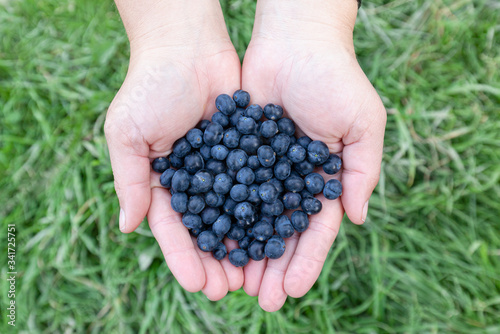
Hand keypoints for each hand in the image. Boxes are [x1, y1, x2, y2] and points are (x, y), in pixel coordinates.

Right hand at [105, 1, 243, 299]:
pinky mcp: (247, 152)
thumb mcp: (128, 133)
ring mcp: (222, 168)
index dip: (184, 258)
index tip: (199, 284)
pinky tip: (276, 232)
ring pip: (235, 214)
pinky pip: (257, 185)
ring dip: (244, 245)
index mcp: (162, 182)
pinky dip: (265, 209)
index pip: (173, 230)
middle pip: (207, 230)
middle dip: (217, 261)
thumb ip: (128, 179)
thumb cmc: (150, 87)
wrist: (187, 46)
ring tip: (256, 273)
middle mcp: (194, 181)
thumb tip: (127, 227)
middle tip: (232, 289)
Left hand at [241, 0, 386, 310]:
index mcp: (323, 180)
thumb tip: (357, 219)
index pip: (315, 231)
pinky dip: (220, 215)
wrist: (295, 41)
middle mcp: (292, 180)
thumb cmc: (336, 79)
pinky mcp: (236, 152)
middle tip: (259, 300)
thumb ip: (362, 170)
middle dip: (272, 267)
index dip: (305, 261)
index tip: (290, 290)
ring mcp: (263, 169)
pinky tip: (210, 240)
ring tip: (232, 282)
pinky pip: (228, 188)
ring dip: (244, 251)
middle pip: (281, 233)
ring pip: (251, 219)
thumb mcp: (362, 123)